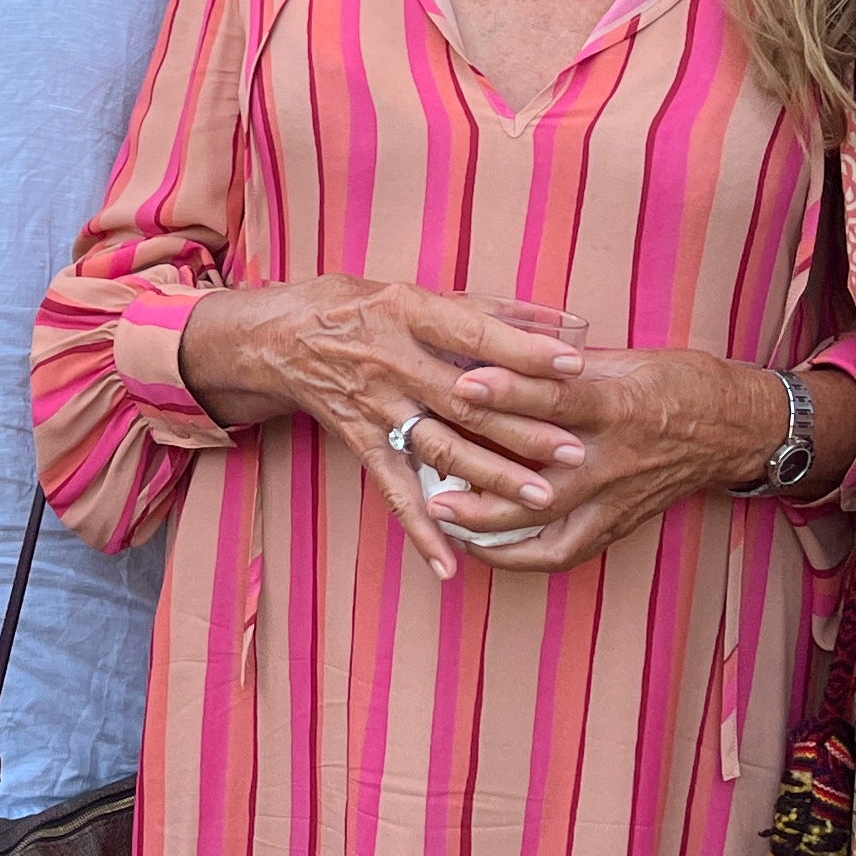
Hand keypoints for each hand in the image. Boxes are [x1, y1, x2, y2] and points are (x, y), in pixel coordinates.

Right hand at [185, 275, 590, 580]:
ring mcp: (375, 406)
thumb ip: (492, 310)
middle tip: (573, 452)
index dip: (523, 352)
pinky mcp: (360, 441)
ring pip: (438, 447)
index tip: (573, 367)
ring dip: (489, 476)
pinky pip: (393, 490)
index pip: (474, 334)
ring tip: (538, 499)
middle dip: (522, 428)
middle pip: (464, 400)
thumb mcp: (419, 291)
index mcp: (409, 313)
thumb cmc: (363, 307)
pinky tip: (449, 564)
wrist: (282, 338)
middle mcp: (391, 362)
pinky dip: (420, 529)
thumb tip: (564, 321)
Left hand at [438, 347, 801, 574]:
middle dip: (482, 487)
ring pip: (548, 529)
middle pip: (542, 484)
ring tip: (444, 521)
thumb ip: (566, 366)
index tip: (462, 383)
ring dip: (492, 531)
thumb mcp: (628, 359)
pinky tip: (486, 549)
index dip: (508, 392)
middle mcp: (617, 461)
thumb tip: (504, 352)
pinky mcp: (621, 523)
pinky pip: (566, 551)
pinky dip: (523, 556)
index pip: (558, 401)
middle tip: (431, 481)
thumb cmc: (682, 383)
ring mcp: (619, 499)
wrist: (738, 430)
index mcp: (620, 407)